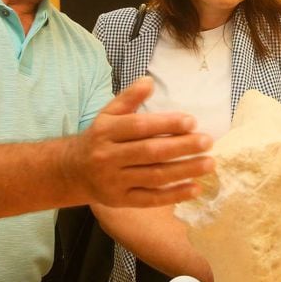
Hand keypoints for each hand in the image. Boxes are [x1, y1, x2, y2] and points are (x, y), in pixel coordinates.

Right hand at [67, 77, 214, 206]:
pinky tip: (196, 188)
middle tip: (207, 141)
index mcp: (106, 132)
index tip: (192, 121)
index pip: (139, 127)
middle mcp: (108, 157)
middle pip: (149, 152)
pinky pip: (150, 199)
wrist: (72, 172)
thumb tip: (149, 81)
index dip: (166, 124)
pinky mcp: (121, 200)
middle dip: (181, 147)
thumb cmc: (99, 139)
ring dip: (184, 171)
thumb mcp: (107, 115)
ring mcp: (114, 181)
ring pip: (154, 176)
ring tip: (209, 163)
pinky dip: (174, 195)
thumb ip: (128, 99)